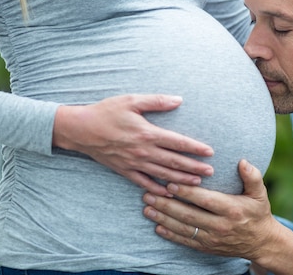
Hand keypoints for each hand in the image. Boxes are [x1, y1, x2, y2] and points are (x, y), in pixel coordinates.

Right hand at [52, 94, 213, 196]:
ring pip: (163, 174)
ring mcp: (134, 163)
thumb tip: (178, 100)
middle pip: (174, 162)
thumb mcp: (132, 100)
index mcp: (147, 133)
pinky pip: (144, 182)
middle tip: (211, 172)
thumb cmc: (106, 111)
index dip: (195, 148)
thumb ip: (157, 101)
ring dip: (181, 180)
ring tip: (197, 183)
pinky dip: (157, 189)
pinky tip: (168, 193)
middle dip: (194, 168)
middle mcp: (143, 151)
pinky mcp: (124, 170)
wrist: (81, 129)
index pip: (178, 142)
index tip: (210, 152)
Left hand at [142, 159, 277, 260]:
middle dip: (167, 205)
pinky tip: (157, 227)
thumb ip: (252, 177)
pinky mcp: (207, 247)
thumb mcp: (260, 194)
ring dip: (163, 219)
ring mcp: (212, 238)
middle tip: (148, 194)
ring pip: (184, 228)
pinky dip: (170, 235)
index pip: (205, 199)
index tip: (169, 183)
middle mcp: (220, 225)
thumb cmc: (258, 213)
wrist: (261, 243)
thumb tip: (242, 161)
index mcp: (232, 209)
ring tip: (147, 209)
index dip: (186, 191)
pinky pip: (186, 241)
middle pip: (189, 214)